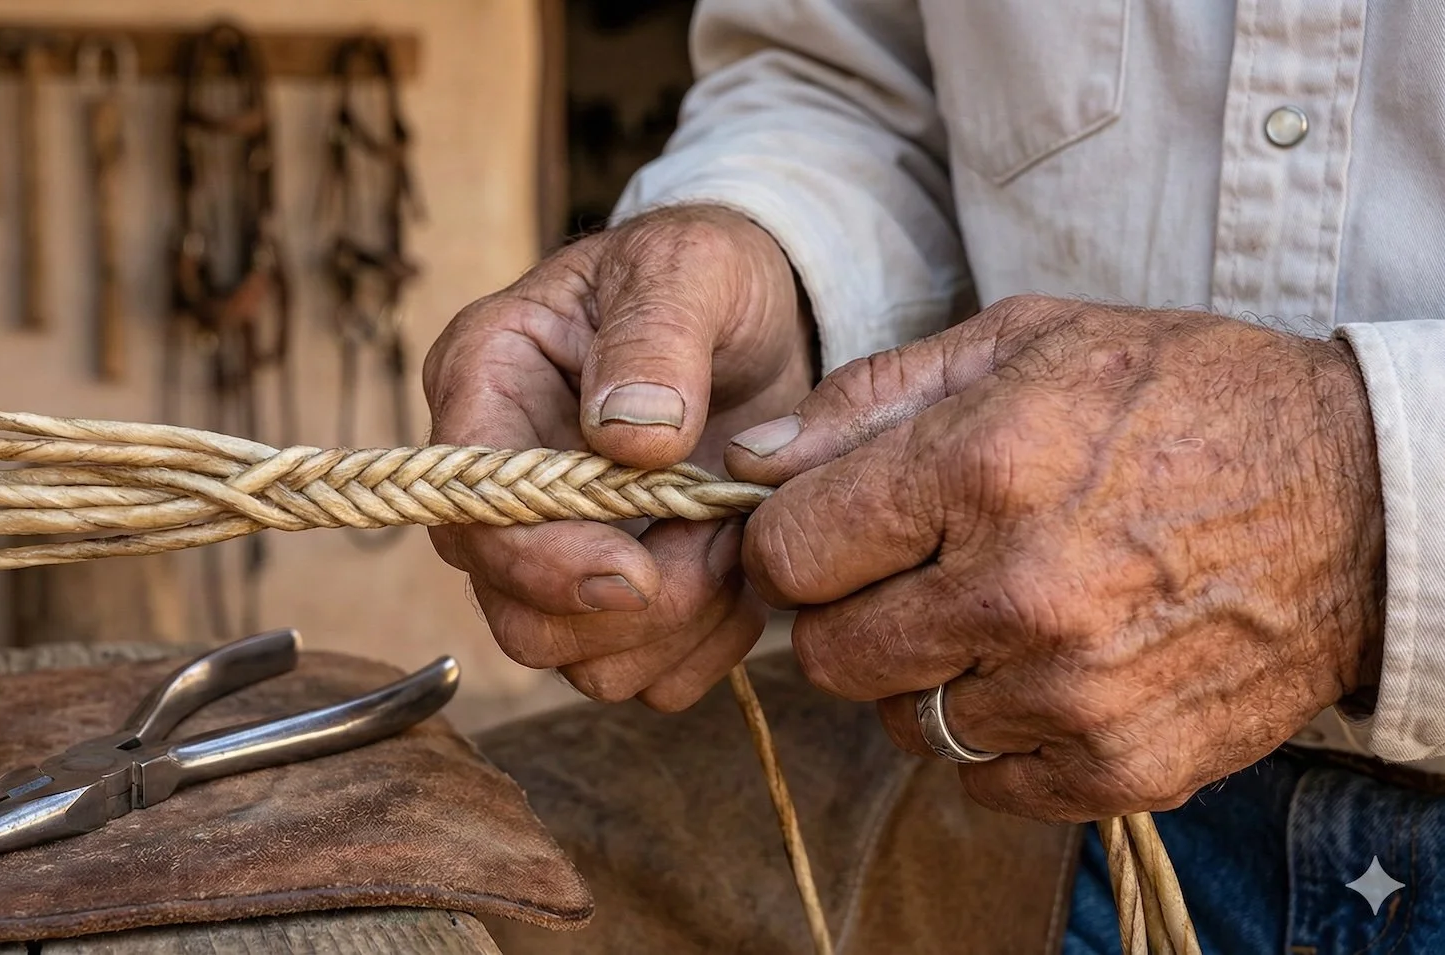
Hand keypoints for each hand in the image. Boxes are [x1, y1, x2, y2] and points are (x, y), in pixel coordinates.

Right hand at [424, 205, 814, 709]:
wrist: (755, 316)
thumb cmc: (702, 275)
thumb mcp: (689, 266)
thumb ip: (656, 335)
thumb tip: (631, 433)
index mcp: (484, 385)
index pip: (473, 511)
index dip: (546, 562)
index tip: (639, 571)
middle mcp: (499, 485)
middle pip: (516, 614)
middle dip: (627, 609)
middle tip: (717, 544)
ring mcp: (552, 549)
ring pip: (579, 661)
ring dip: (675, 630)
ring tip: (735, 541)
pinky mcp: (612, 595)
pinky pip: (645, 674)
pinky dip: (706, 646)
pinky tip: (743, 573)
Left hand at [729, 295, 1384, 820]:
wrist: (1360, 497)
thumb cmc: (1179, 398)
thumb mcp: (1026, 342)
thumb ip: (870, 399)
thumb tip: (750, 462)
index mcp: (983, 469)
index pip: (789, 555)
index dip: (792, 543)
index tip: (826, 534)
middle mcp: (1020, 591)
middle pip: (829, 656)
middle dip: (847, 614)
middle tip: (908, 576)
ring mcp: (1074, 692)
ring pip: (903, 724)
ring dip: (925, 678)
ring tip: (995, 615)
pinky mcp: (1124, 766)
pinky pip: (986, 782)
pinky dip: (998, 736)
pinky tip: (1044, 671)